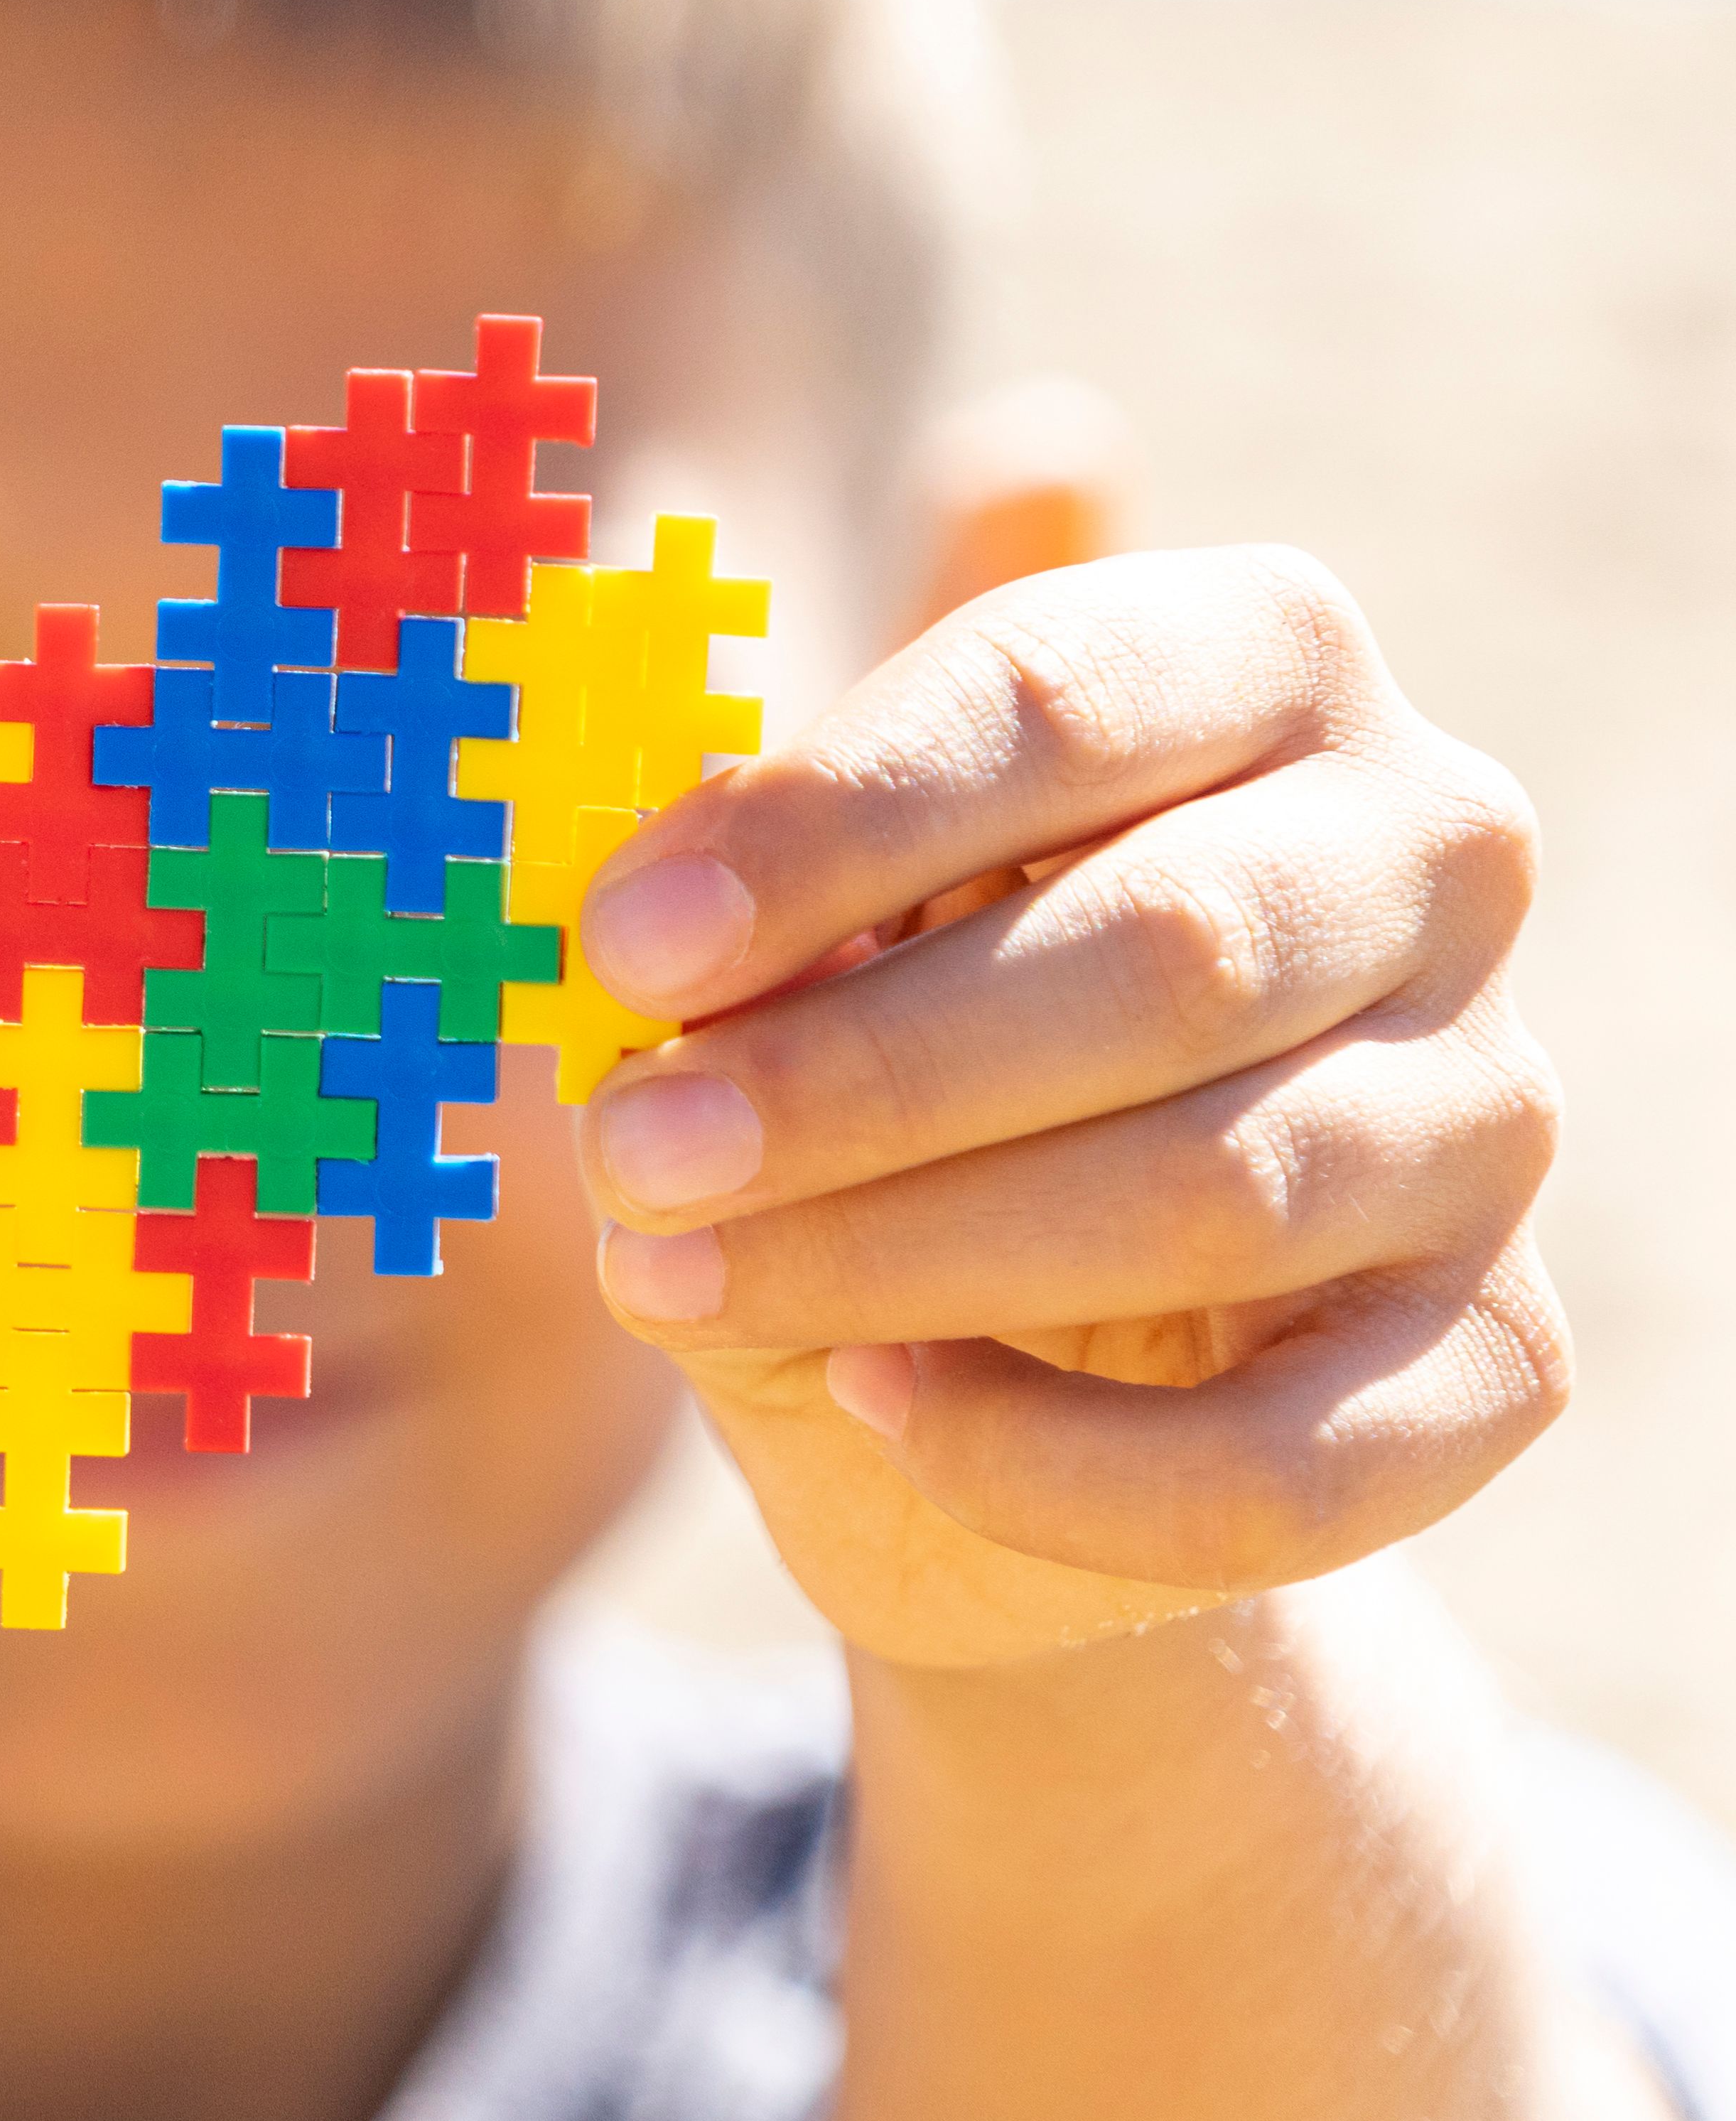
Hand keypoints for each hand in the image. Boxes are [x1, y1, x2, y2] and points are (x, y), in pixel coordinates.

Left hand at [572, 548, 1563, 1666]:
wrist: (999, 1335)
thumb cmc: (875, 1051)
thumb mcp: (785, 934)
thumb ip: (737, 873)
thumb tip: (649, 870)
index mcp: (1255, 660)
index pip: (1055, 692)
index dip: (828, 822)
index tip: (624, 942)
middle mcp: (1428, 852)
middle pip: (1164, 949)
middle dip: (857, 1069)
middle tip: (630, 1150)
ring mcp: (1487, 1110)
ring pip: (1218, 1194)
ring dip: (904, 1251)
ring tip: (676, 1274)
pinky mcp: (1496, 1355)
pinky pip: (1285, 1454)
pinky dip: (1048, 1460)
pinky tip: (874, 1406)